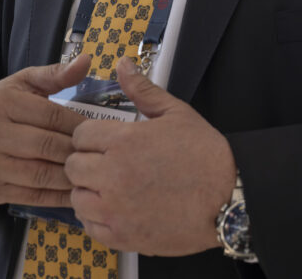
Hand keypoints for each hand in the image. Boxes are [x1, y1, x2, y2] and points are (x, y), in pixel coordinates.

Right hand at [0, 55, 89, 206]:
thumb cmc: (1, 109)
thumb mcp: (22, 84)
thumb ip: (55, 74)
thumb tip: (87, 60)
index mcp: (2, 103)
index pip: (50, 116)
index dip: (78, 125)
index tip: (97, 131)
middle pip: (46, 146)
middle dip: (76, 152)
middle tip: (98, 155)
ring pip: (41, 175)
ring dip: (70, 176)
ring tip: (91, 173)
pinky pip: (33, 197)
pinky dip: (58, 197)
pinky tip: (76, 192)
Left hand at [68, 57, 234, 255]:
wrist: (228, 197)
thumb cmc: (204, 154)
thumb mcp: (175, 113)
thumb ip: (142, 89)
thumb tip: (122, 64)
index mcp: (122, 141)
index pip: (80, 136)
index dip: (91, 138)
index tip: (105, 143)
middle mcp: (112, 175)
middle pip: (73, 166)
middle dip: (86, 162)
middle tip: (108, 165)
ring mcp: (115, 209)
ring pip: (77, 198)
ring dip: (89, 191)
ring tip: (111, 188)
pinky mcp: (122, 236)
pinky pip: (89, 226)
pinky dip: (97, 218)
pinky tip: (116, 209)